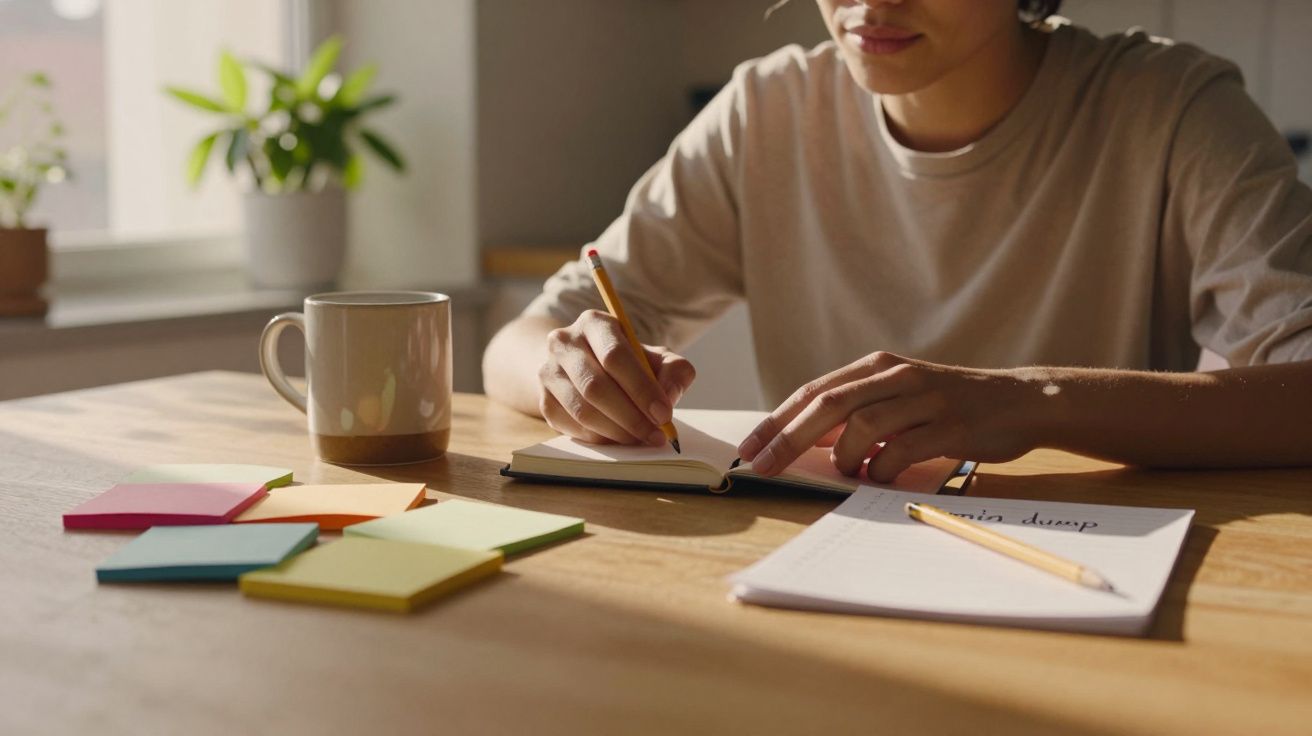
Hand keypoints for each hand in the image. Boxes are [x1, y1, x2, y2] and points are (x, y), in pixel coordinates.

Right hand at [538, 310, 695, 444]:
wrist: (584, 366)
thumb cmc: (628, 363)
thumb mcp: (656, 357)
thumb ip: (675, 371)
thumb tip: (669, 396)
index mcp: (594, 323)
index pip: (615, 356)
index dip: (641, 388)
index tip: (664, 413)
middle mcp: (564, 342)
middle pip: (595, 386)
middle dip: (631, 416)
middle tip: (656, 435)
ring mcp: (548, 371)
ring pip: (582, 410)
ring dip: (616, 431)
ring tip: (640, 439)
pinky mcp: (544, 399)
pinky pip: (571, 426)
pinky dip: (599, 437)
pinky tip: (618, 438)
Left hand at [737, 352, 1040, 482]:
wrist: (1020, 402)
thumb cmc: (949, 405)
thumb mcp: (899, 397)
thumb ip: (856, 412)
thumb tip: (804, 442)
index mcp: (878, 367)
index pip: (814, 391)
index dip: (777, 420)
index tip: (749, 447)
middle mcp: (898, 377)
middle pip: (829, 405)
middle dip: (788, 438)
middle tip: (763, 467)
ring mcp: (926, 400)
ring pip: (864, 425)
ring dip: (845, 456)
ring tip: (849, 471)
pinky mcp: (951, 426)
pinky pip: (904, 450)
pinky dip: (883, 468)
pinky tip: (881, 476)